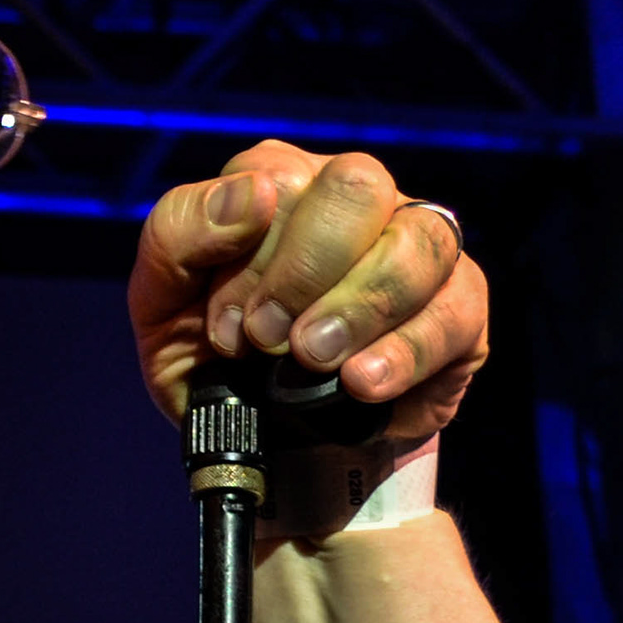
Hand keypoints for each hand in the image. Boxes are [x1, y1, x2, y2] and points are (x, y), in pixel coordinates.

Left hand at [128, 140, 487, 440]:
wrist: (267, 444)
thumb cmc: (212, 359)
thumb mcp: (161, 301)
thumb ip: (178, 233)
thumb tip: (253, 192)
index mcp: (280, 181)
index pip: (276, 178)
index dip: (250, 260)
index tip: (228, 331)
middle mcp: (358, 198)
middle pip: (357, 185)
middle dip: (306, 271)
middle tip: (273, 341)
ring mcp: (418, 246)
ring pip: (417, 239)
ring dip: (359, 307)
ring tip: (316, 362)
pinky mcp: (461, 305)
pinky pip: (454, 309)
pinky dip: (405, 351)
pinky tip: (362, 383)